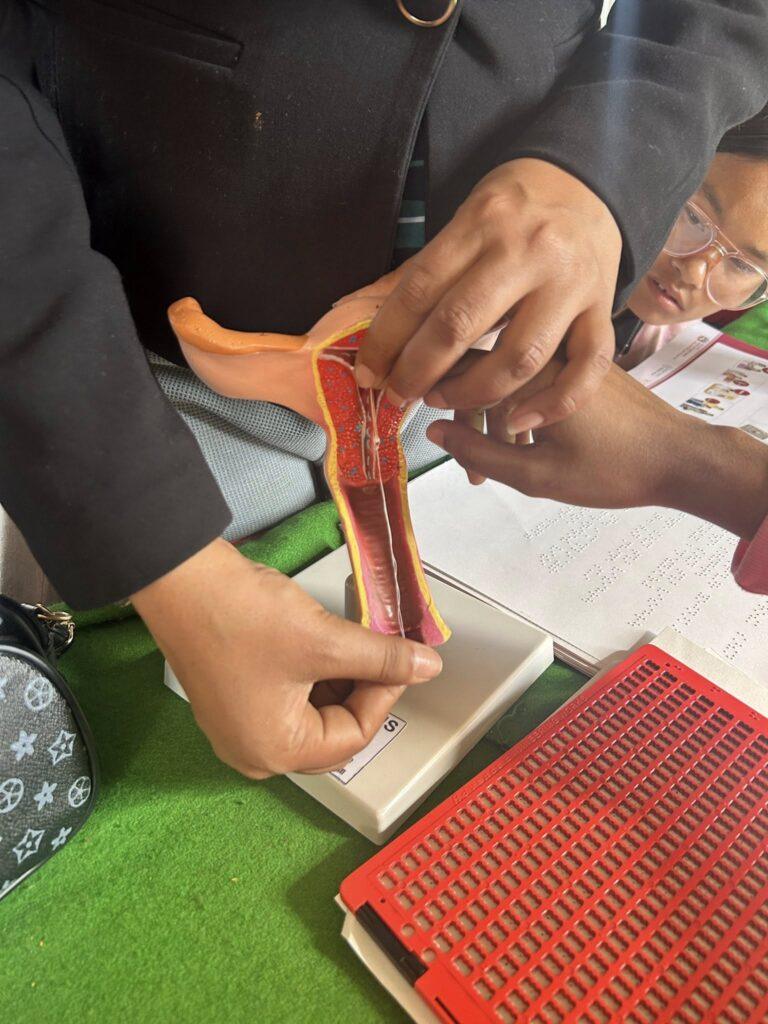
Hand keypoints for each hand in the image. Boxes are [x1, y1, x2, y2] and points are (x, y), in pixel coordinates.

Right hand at [131, 539, 441, 777]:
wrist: (179, 578)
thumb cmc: (245, 617)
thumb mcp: (325, 640)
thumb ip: (382, 658)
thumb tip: (428, 668)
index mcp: (275, 752)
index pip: (354, 736)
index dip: (385, 693)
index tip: (400, 656)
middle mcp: (253, 751)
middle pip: (332, 730)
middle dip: (361, 688)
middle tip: (378, 649)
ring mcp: (237, 726)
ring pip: (311, 711)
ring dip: (338, 677)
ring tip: (352, 638)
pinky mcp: (230, 697)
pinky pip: (286, 697)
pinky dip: (311, 671)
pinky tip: (322, 639)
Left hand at [354, 158, 621, 430]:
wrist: (587, 182)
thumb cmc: (513, 211)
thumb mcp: (463, 222)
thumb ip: (419, 273)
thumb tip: (351, 314)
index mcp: (483, 223)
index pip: (420, 290)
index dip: (386, 339)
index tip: (369, 372)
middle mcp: (529, 251)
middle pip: (461, 326)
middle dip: (418, 371)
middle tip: (398, 394)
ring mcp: (572, 283)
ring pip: (520, 357)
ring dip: (473, 393)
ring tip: (443, 398)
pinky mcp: (603, 309)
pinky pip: (587, 369)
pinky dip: (554, 404)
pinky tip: (518, 421)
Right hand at [426, 361, 767, 540]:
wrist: (680, 457)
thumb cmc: (611, 470)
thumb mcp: (537, 476)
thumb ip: (480, 454)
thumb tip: (436, 432)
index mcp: (531, 373)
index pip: (458, 364)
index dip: (427, 386)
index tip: (410, 412)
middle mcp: (544, 354)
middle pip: (479, 369)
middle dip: (459, 412)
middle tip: (457, 457)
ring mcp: (563, 359)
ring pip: (505, 377)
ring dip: (488, 419)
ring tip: (487, 469)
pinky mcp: (580, 368)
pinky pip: (531, 380)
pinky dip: (515, 410)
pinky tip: (520, 448)